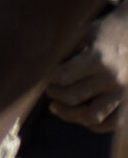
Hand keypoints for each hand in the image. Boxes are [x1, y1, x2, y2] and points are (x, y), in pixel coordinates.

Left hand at [46, 3, 127, 127]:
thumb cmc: (104, 33)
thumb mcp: (82, 33)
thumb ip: (63, 49)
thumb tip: (38, 64)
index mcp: (97, 58)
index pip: (63, 76)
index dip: (46, 77)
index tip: (37, 74)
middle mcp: (111, 79)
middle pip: (73, 97)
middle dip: (53, 93)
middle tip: (46, 87)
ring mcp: (121, 94)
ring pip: (90, 117)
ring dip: (68, 114)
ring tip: (55, 106)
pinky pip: (109, 124)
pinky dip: (91, 124)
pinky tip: (77, 115)